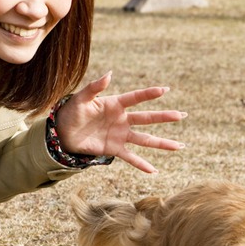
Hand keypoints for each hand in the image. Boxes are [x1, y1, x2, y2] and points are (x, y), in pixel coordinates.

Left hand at [54, 72, 185, 173]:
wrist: (63, 132)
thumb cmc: (71, 111)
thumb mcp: (81, 98)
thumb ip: (94, 87)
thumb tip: (109, 74)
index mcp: (116, 104)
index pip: (136, 98)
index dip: (149, 94)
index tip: (165, 89)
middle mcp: (122, 120)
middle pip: (147, 118)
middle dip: (165, 117)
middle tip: (182, 115)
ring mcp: (121, 135)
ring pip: (146, 140)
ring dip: (163, 143)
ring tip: (180, 146)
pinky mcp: (115, 149)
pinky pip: (131, 157)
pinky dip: (142, 165)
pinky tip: (154, 171)